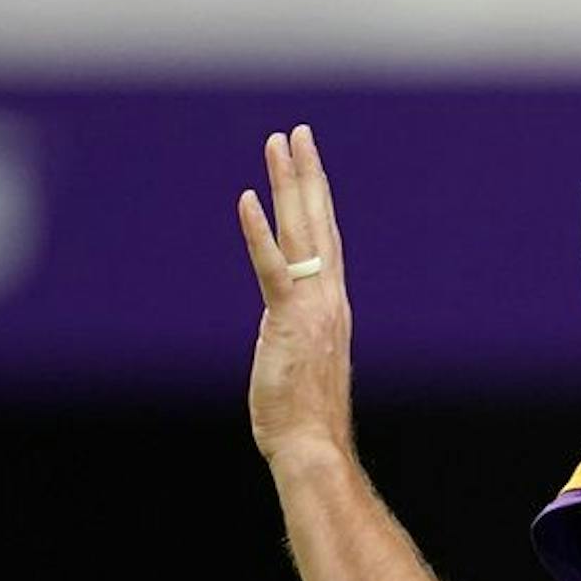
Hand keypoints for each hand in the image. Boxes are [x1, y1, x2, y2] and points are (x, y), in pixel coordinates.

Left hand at [239, 123, 354, 467]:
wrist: (313, 446)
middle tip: (298, 134)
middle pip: (318, 223)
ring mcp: (311, 306)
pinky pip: (272, 267)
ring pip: (301, 231)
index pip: (325, 242)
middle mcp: (329, 298)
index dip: (318, 200)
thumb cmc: (305, 421)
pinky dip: (259, 233)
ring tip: (280, 144)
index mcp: (333, 306)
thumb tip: (291, 339)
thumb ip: (298, 340)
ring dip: (289, 184)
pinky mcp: (287, 320)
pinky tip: (247, 199)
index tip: (309, 165)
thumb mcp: (303, 366)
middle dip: (307, 175)